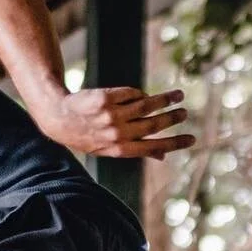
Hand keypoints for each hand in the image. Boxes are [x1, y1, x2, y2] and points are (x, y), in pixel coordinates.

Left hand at [39, 86, 195, 160]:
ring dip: (165, 100)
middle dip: (172, 118)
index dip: (174, 143)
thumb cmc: (87, 135)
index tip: (192, 139)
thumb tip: (163, 156)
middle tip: (186, 112)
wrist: (59, 118)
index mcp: (120, 150)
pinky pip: (131, 94)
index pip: (153, 147)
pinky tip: (143, 95)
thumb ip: (136, 150)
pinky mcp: (105, 98)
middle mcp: (116, 134)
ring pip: (145, 105)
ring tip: (178, 95)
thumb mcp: (109, 149)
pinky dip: (138, 94)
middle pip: (152, 124)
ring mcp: (110, 116)